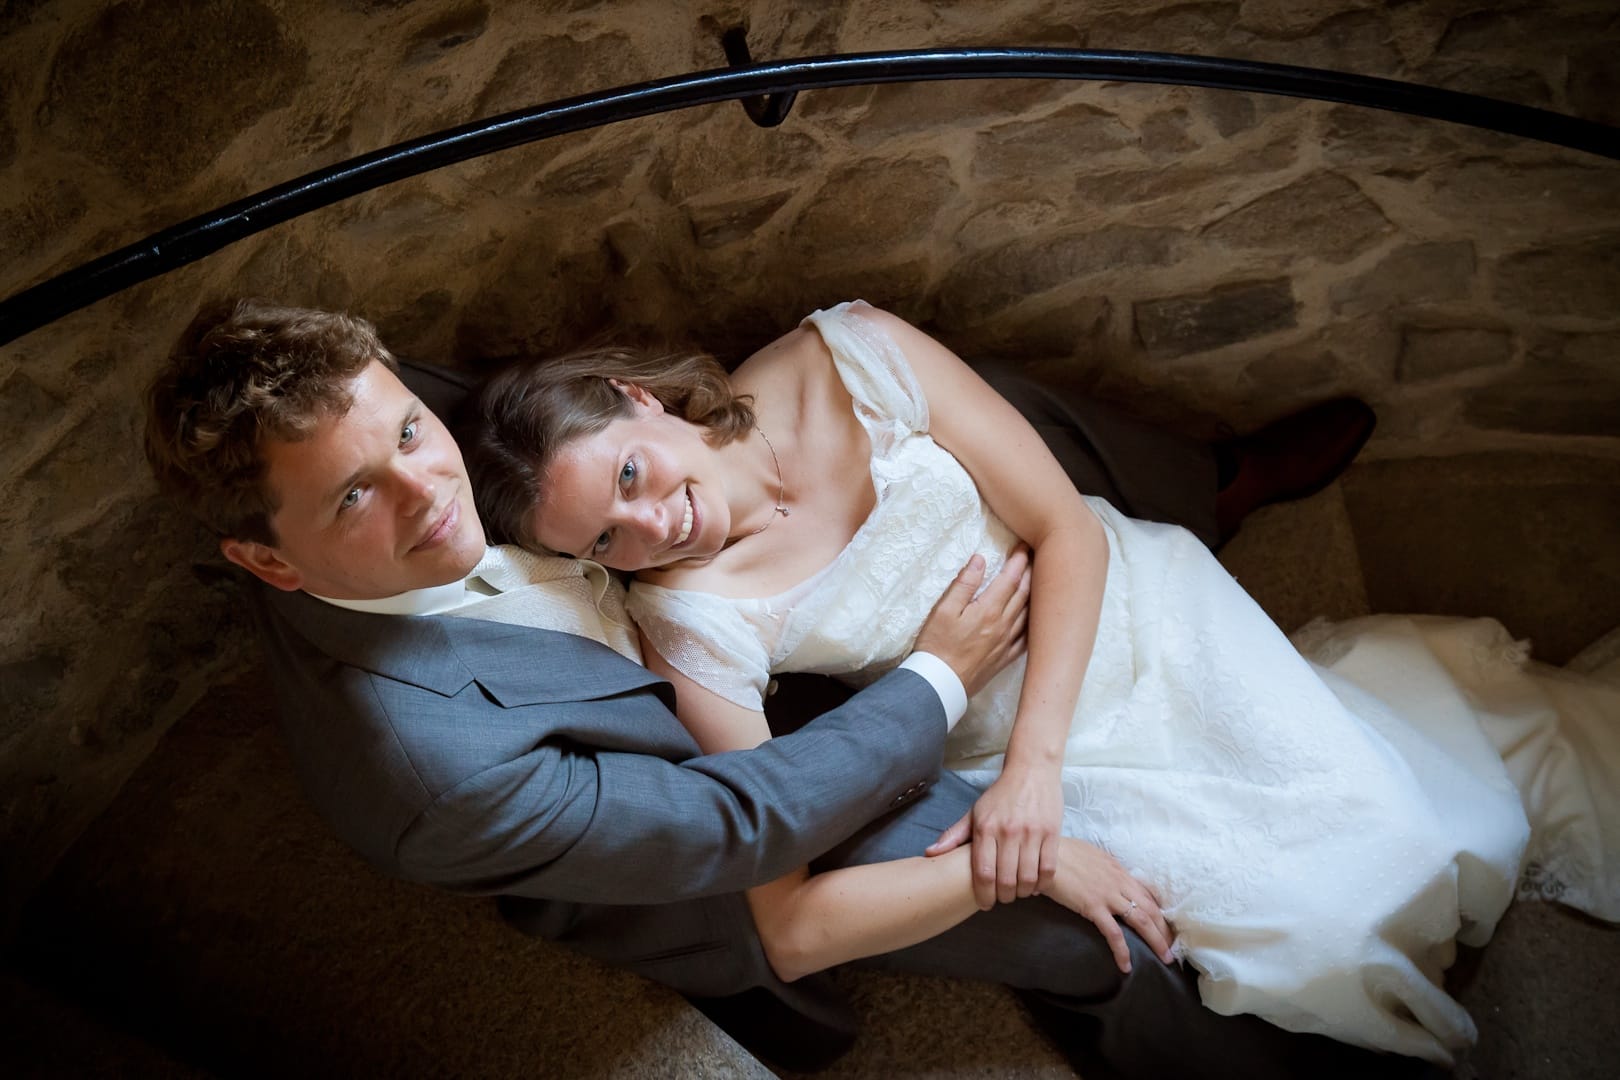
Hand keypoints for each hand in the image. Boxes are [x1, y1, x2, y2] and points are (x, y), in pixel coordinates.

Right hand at [913, 545, 1030, 697]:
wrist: (939, 684)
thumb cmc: (936, 646)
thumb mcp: (943, 610)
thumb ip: (964, 584)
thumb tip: (980, 560)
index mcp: (988, 610)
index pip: (1010, 579)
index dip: (1019, 561)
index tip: (1024, 546)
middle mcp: (1003, 625)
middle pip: (1024, 593)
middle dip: (1032, 572)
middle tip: (1037, 556)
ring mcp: (1007, 643)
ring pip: (1029, 614)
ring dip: (1036, 595)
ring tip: (1041, 581)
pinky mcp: (1005, 658)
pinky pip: (1028, 639)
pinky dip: (1035, 625)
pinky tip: (1038, 620)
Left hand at [927, 763, 1060, 905]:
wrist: (1032, 770)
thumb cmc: (1001, 794)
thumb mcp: (975, 812)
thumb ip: (954, 835)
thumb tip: (930, 853)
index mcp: (985, 828)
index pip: (983, 873)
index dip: (984, 895)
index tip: (985, 903)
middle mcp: (1008, 832)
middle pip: (1006, 881)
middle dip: (1004, 897)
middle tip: (1002, 898)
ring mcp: (1032, 833)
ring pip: (1028, 878)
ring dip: (1022, 892)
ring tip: (1018, 892)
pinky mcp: (1052, 833)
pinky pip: (1048, 869)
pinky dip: (1042, 884)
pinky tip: (1035, 884)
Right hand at [1044, 837, 1175, 972]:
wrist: (1043, 853)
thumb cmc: (1062, 853)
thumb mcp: (1091, 856)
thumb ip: (1105, 869)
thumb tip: (1110, 877)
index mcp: (1119, 870)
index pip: (1148, 894)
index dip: (1160, 912)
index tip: (1166, 927)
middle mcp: (1119, 882)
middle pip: (1152, 908)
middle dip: (1165, 930)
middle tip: (1173, 949)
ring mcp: (1108, 895)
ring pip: (1142, 920)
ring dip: (1157, 941)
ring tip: (1165, 959)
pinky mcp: (1093, 907)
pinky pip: (1114, 933)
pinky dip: (1122, 951)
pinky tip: (1126, 966)